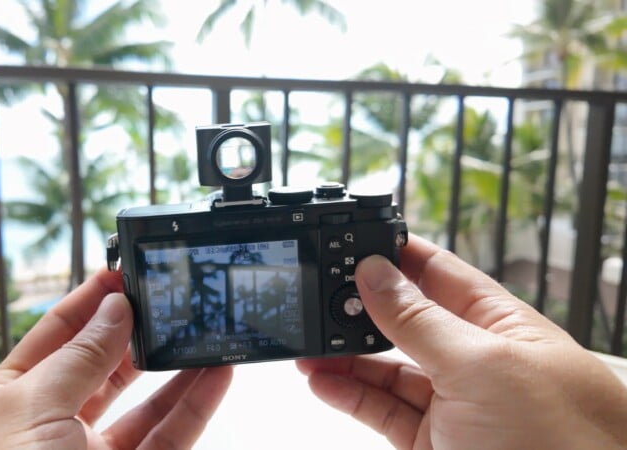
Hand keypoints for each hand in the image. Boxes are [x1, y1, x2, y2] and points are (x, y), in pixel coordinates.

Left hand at [0, 267, 232, 448]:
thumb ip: (78, 358)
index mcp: (4, 404)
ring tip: (205, 330)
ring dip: (176, 368)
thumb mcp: (28, 408)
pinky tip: (213, 375)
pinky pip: (167, 439)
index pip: (53, 339)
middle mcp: (46, 431)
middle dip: (137, 332)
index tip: (121, 273)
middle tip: (170, 298)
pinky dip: (193, 406)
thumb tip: (112, 309)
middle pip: (102, 370)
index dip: (87, 304)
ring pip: (142, 407)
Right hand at [297, 235, 626, 448]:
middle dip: (359, 308)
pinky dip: (347, 394)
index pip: (437, 273)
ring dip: (344, 354)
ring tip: (308, 343)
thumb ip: (420, 320)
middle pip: (404, 319)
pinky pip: (379, 409)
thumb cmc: (560, 442)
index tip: (348, 243)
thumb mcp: (481, 366)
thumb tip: (374, 273)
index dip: (394, 256)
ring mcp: (451, 402)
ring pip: (386, 367)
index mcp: (498, 324)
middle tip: (317, 296)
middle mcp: (473, 359)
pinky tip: (322, 381)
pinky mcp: (430, 441)